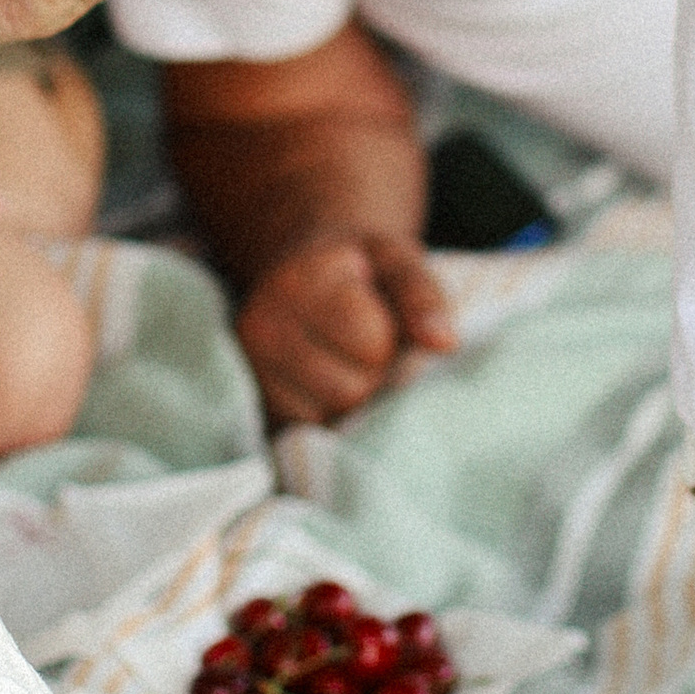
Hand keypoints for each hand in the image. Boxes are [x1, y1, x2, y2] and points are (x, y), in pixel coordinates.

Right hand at [237, 235, 456, 428]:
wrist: (307, 271)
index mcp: (296, 280)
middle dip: (372, 371)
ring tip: (344, 359)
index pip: (371, 343)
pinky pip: (309, 431)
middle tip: (363, 341)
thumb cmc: (360, 269)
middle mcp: (259, 325)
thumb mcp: (396, 261)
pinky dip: (329, 413)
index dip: (389, 336)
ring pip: (330, 416)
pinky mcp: (254, 403)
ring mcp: (249, 369)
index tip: (376, 312)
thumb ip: (421, 295)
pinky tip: (325, 381)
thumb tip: (445, 343)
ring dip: (352, 396)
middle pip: (350, 388)